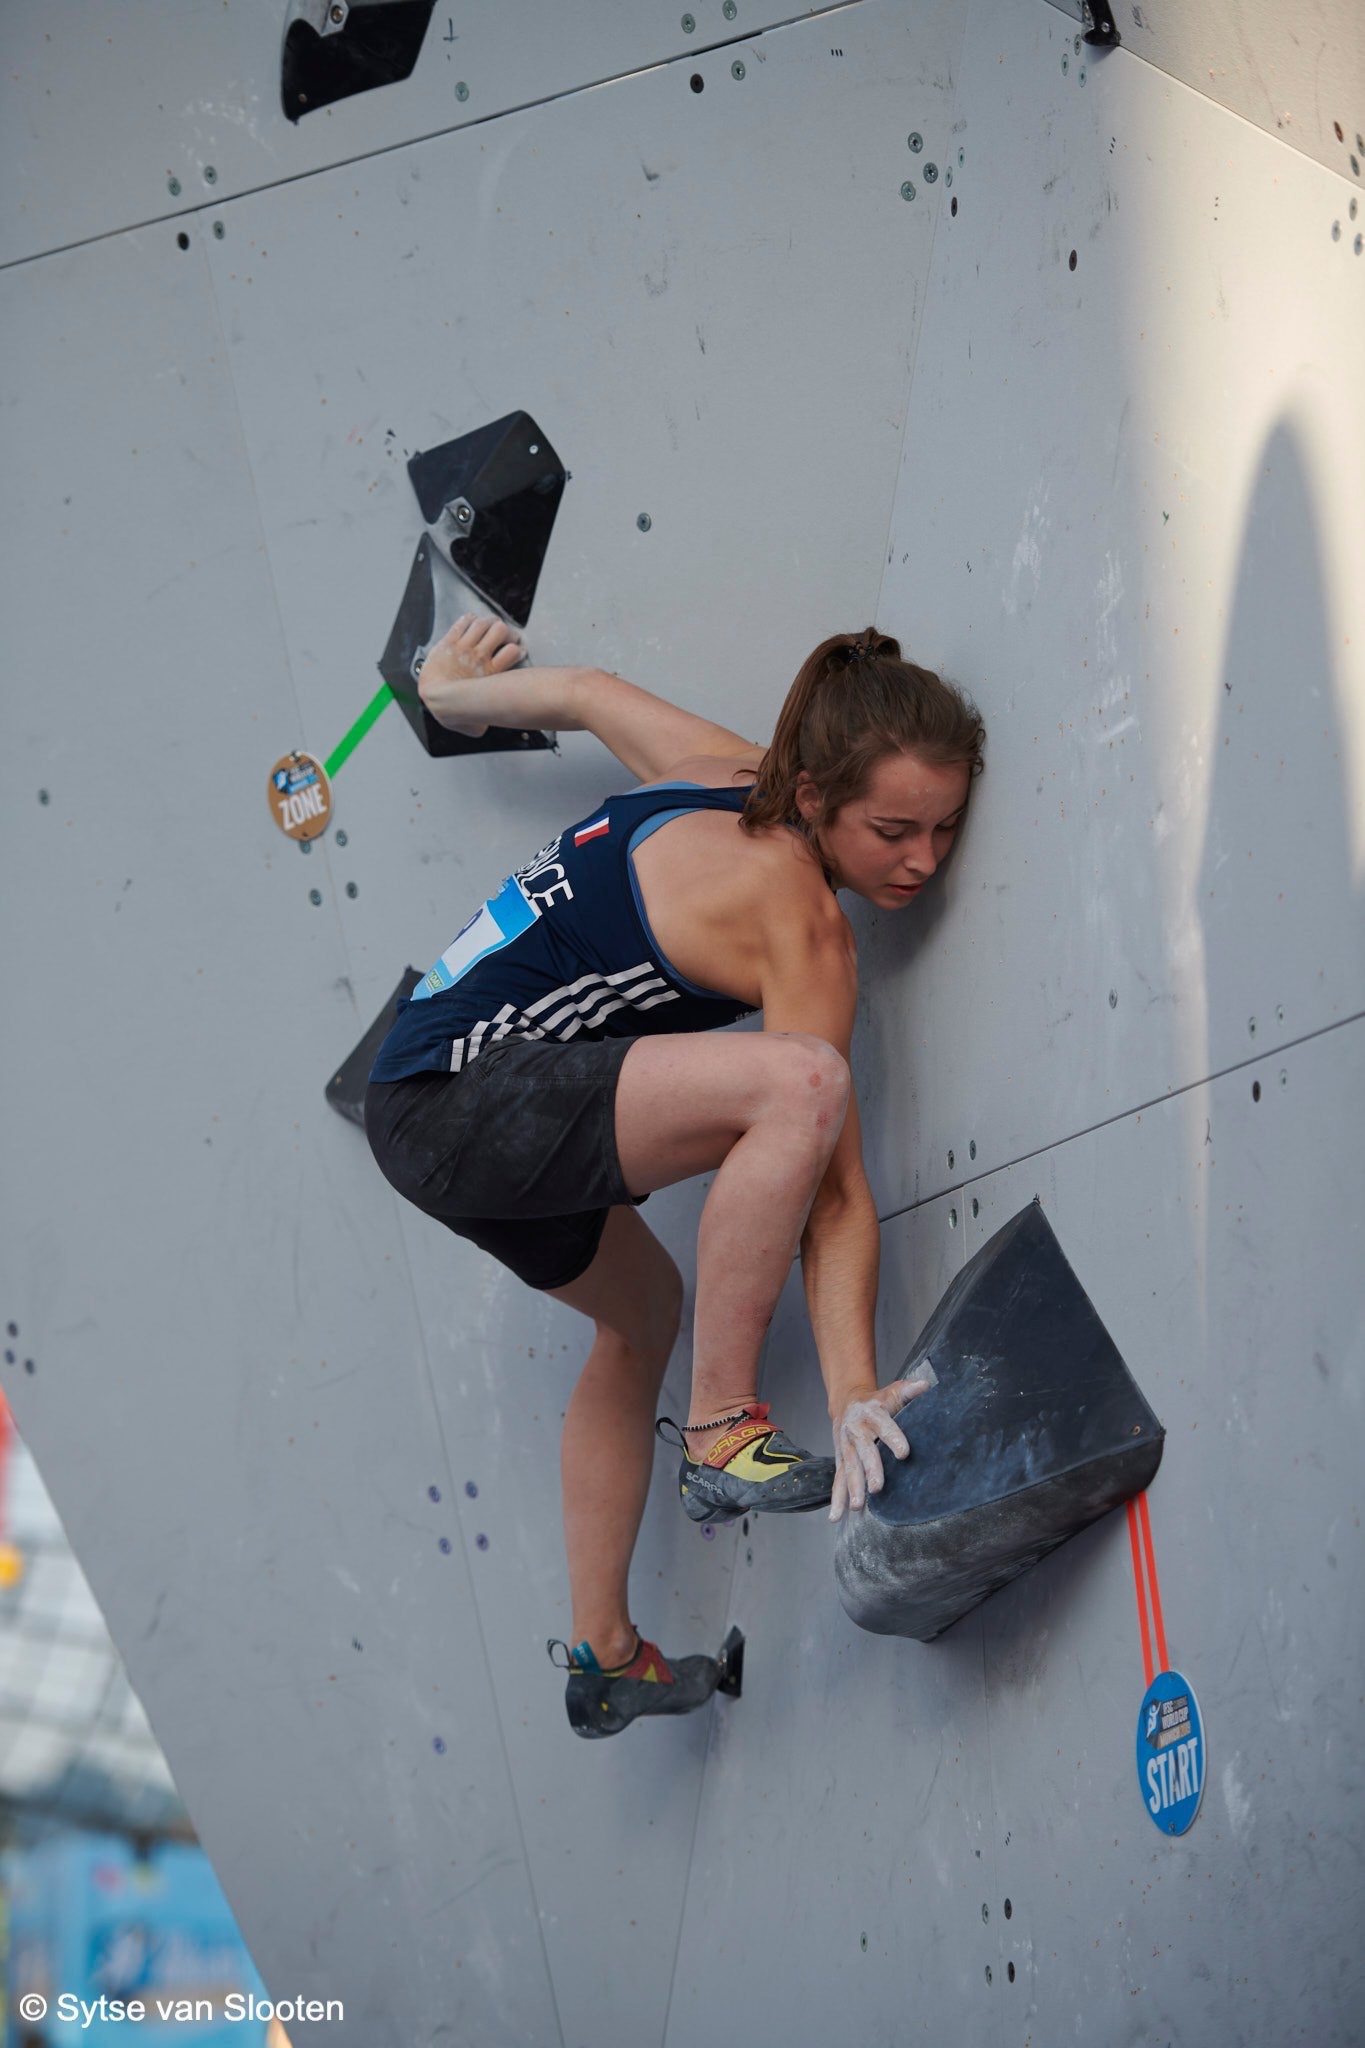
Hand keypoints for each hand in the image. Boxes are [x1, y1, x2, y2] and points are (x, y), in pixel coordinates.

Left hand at [416, 613, 525, 732]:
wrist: (436, 699)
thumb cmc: (455, 711)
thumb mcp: (477, 722)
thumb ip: (482, 722)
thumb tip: (481, 727)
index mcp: (492, 673)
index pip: (513, 651)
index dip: (516, 650)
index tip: (515, 651)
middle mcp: (480, 657)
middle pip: (500, 631)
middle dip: (504, 631)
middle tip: (503, 636)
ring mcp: (465, 648)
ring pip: (483, 623)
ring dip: (487, 622)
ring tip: (488, 625)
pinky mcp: (449, 643)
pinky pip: (462, 624)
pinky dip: (468, 620)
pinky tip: (470, 622)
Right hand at [828, 1366, 936, 1521]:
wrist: (846, 1402)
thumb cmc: (876, 1401)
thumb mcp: (892, 1392)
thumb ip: (908, 1390)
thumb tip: (926, 1384)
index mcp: (871, 1415)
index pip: (884, 1427)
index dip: (893, 1438)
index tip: (904, 1453)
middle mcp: (856, 1432)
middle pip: (864, 1453)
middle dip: (870, 1470)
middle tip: (877, 1488)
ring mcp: (846, 1448)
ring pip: (849, 1470)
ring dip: (852, 1489)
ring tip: (858, 1507)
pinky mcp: (840, 1461)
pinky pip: (837, 1481)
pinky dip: (837, 1500)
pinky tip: (836, 1517)